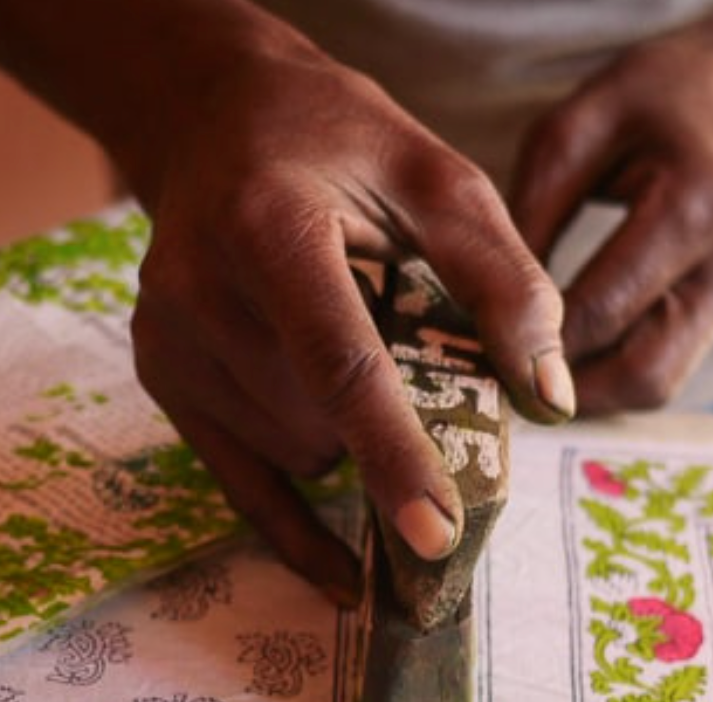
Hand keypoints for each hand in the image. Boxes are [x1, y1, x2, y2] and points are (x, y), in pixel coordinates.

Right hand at [0, 0, 573, 603]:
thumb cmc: (342, 145)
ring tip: (354, 348)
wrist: (218, 118)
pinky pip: (241, 482)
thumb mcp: (440, 180)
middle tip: (430, 369)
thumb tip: (550, 395)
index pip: (338, 363)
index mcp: (269, 227)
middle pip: (321, 420)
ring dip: (350, 439)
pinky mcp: (163, 374)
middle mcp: (197, 289)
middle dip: (395, 426)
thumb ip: (504, 280)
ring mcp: (169, 339)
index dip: (392, 454)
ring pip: (295, 452)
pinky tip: (348, 572)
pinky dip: (300, 524)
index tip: (438, 533)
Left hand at [509, 0, 712, 412]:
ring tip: (525, 379)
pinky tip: (567, 356)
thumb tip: (492, 305)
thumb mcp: (575, 125)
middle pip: (646, 372)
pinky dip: (614, 368)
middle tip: (499, 390)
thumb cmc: (653, 99)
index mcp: (700, 201)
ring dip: (590, 393)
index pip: (606, 308)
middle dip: (566, 393)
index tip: (477, 358)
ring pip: (661, 384)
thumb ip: (533, 211)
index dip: (539, 346)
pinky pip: (670, 361)